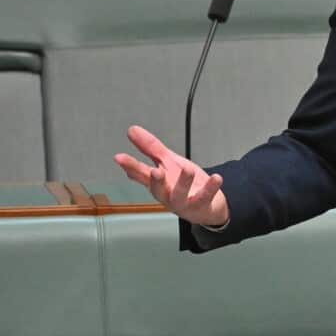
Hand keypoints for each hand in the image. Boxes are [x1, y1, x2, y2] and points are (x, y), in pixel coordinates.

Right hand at [113, 125, 229, 226]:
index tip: (119, 157)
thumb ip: (150, 148)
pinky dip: (210, 188)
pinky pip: (205, 197)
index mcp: (158, 182)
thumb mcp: (167, 162)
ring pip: (180, 195)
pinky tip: (215, 178)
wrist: (207, 205)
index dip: (130, 166)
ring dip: (183, 183)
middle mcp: (167, 194)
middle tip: (155, 171)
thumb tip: (132, 130)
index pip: (141, 173)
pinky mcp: (201, 205)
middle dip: (155, 181)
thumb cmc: (184, 184)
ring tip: (188, 170)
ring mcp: (183, 202)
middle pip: (157, 189)